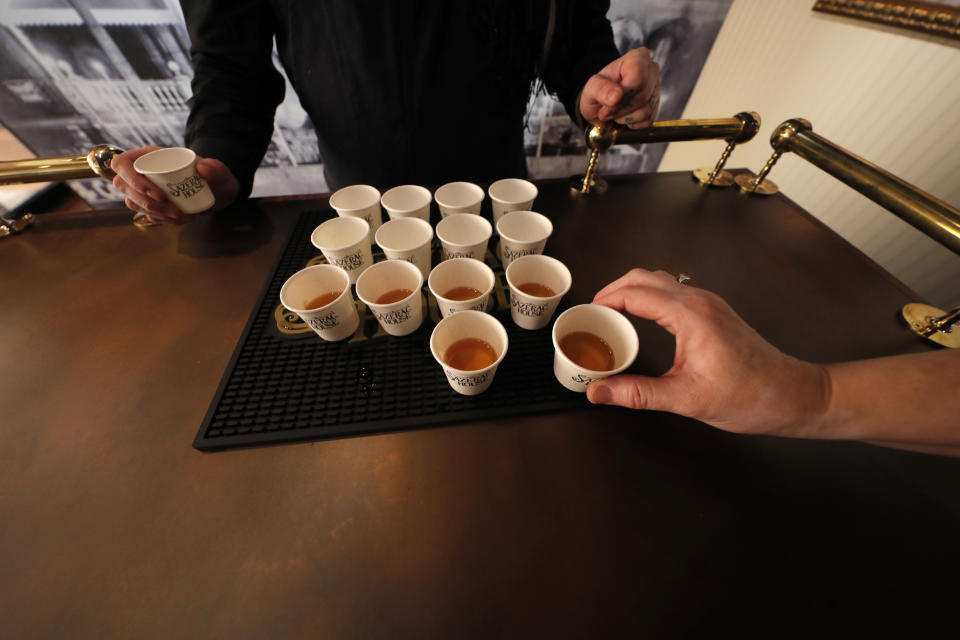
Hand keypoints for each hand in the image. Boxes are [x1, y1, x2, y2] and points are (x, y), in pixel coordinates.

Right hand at [110, 146, 238, 223]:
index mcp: (152, 156)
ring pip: (133, 202)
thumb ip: (215, 168)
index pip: (123, 163)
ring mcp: (144, 188)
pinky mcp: (150, 203)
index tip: (158, 194)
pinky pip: (145, 213)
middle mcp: (143, 171)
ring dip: (155, 213)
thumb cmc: (215, 178)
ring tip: (180, 215)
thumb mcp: (220, 172)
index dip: (132, 179)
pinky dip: (161, 219)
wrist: (218, 194)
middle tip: (173, 210)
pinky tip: (180, 218)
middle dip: (146, 202)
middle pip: (123, 185)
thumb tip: (202, 166)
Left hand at [579, 48, 660, 128]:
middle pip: (642, 96)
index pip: (637, 79)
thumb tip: (616, 96)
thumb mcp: (591, 88)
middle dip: (622, 109)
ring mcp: (656, 88)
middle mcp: (651, 70)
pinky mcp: (657, 104)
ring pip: (646, 110)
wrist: (603, 103)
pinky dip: (633, 123)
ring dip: (626, 118)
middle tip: (607, 111)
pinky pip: (649, 120)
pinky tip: (624, 116)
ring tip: (615, 113)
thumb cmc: (598, 92)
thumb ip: (601, 89)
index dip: (622, 97)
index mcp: (637, 58)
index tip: (607, 106)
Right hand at [586, 269, 830, 436]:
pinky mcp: (714, 312)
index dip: (605, 301)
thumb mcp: (686, 399)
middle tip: (592, 314)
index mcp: (690, 315)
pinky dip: (648, 299)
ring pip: (659, 281)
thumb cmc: (747, 396)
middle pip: (644, 277)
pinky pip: (672, 293)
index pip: (635, 293)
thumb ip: (637, 393)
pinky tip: (640, 322)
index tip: (584, 316)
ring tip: (611, 317)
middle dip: (613, 290)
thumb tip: (596, 392)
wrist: (792, 395)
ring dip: (631, 292)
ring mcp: (709, 303)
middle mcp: (699, 300)